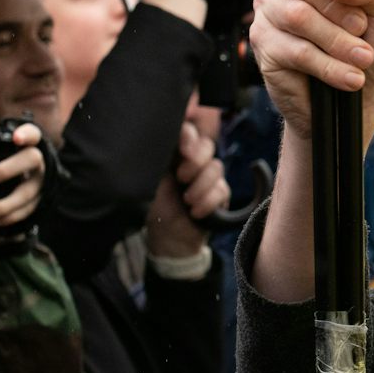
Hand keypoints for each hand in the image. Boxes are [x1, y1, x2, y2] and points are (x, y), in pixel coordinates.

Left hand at [0, 123, 45, 229]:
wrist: (30, 176)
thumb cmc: (7, 161)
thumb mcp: (0, 154)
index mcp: (29, 145)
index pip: (32, 134)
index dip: (25, 134)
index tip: (16, 138)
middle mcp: (40, 161)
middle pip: (30, 160)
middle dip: (4, 171)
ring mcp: (42, 182)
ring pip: (26, 193)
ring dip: (1, 205)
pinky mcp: (41, 200)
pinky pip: (27, 210)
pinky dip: (9, 217)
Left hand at [146, 116, 228, 257]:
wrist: (168, 240)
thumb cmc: (153, 209)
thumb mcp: (150, 181)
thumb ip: (158, 158)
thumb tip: (168, 139)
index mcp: (173, 154)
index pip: (187, 132)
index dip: (189, 136)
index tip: (183, 150)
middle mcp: (192, 162)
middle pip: (207, 145)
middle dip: (196, 162)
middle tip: (181, 178)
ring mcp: (208, 177)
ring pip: (216, 168)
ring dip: (200, 187)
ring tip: (187, 201)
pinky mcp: (220, 193)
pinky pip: (222, 189)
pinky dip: (208, 202)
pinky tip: (196, 212)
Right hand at [250, 0, 373, 146]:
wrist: (358, 97)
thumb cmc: (370, 44)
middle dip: (336, 4)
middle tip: (361, 25)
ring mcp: (270, 12)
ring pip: (300, 16)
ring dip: (340, 41)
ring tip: (363, 57)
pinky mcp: (265, 45)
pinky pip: (298, 50)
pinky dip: (332, 65)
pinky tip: (350, 77)